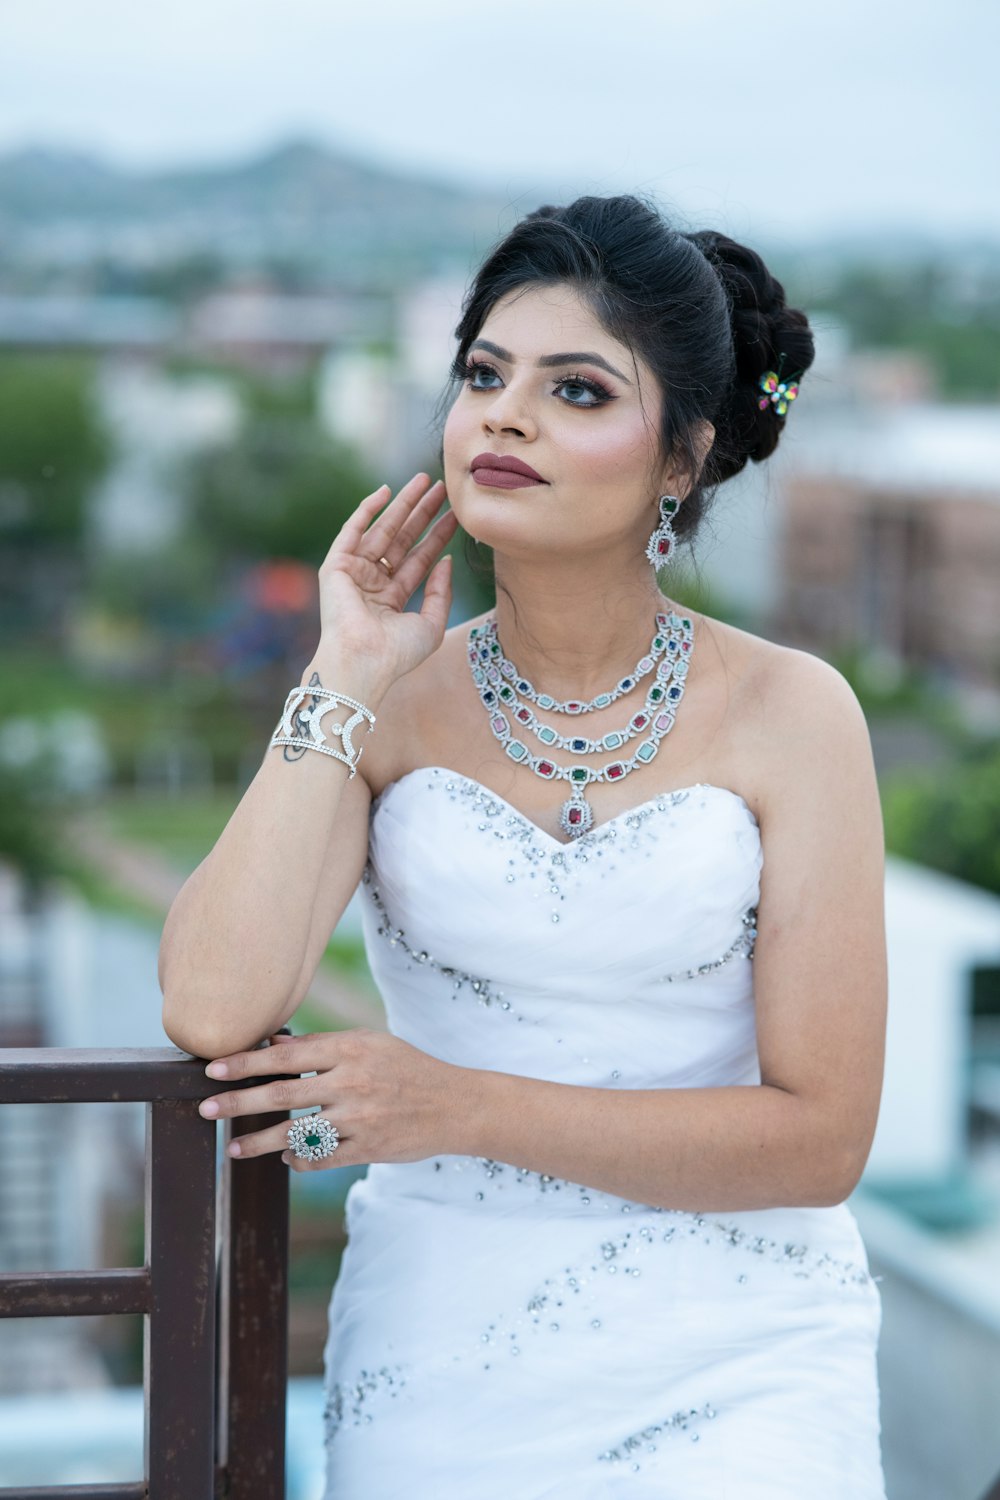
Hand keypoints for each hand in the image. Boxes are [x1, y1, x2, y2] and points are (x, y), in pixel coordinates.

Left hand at [197, 1028, 472, 1170]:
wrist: (455, 1105)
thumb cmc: (408, 1068)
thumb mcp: (371, 1044)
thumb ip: (324, 1046)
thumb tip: (276, 1044)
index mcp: (350, 1049)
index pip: (286, 1055)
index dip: (246, 1063)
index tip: (213, 1069)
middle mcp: (351, 1083)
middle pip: (282, 1093)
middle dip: (238, 1102)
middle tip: (205, 1109)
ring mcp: (359, 1118)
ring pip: (296, 1132)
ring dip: (259, 1142)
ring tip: (233, 1148)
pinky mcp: (367, 1148)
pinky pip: (321, 1158)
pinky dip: (299, 1158)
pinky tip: (285, 1157)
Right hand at [313, 473, 459, 692]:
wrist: (364, 661)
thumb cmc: (397, 653)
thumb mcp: (431, 625)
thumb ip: (441, 593)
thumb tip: (447, 562)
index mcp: (392, 599)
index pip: (419, 560)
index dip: (438, 537)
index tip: (456, 516)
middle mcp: (373, 584)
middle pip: (403, 540)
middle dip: (422, 514)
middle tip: (443, 489)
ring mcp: (354, 573)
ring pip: (383, 530)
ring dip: (403, 505)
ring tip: (424, 481)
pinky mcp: (336, 566)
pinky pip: (352, 531)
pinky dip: (368, 510)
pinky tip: (387, 491)